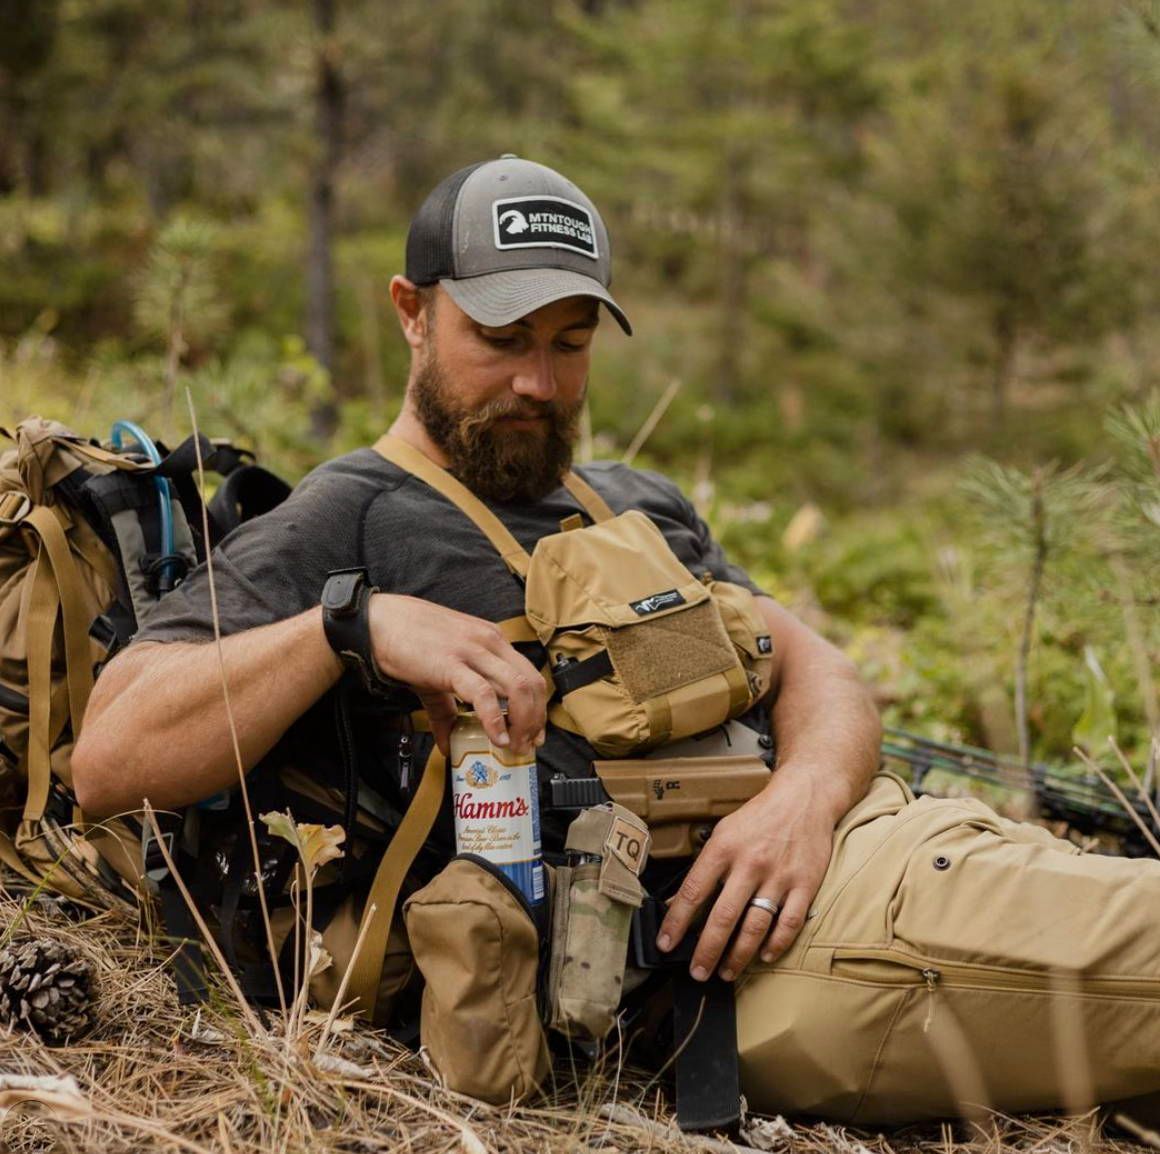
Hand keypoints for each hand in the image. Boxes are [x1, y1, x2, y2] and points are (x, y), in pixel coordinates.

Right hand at [368, 593, 546, 755]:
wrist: (378, 622)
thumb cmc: (408, 641)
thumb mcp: (438, 673)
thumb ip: (447, 710)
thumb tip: (449, 744)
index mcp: (492, 640)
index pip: (530, 675)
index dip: (538, 708)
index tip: (534, 733)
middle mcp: (490, 642)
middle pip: (532, 683)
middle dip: (536, 719)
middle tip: (527, 745)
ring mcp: (473, 651)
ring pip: (518, 687)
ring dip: (523, 722)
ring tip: (514, 746)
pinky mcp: (452, 664)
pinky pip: (483, 693)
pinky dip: (495, 720)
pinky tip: (495, 738)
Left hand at [656, 763, 835, 981]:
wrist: (803, 797)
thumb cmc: (759, 817)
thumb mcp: (725, 832)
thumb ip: (707, 865)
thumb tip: (681, 899)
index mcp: (724, 848)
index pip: (693, 891)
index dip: (676, 922)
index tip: (665, 944)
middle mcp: (750, 863)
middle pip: (723, 917)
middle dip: (707, 950)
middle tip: (697, 972)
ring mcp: (779, 876)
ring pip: (755, 926)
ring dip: (738, 956)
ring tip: (725, 972)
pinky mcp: (805, 884)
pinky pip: (789, 923)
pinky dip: (775, 944)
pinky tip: (763, 956)